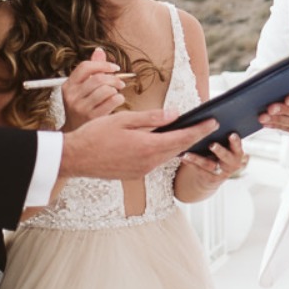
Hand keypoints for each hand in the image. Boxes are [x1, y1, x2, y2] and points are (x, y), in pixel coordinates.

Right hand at [61, 109, 217, 180]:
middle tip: (207, 125)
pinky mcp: (136, 174)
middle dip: (194, 137)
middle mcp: (149, 162)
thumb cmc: (95, 135)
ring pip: (168, 155)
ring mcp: (143, 170)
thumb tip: (175, 114)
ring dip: (179, 144)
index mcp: (148, 146)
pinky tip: (166, 142)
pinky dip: (164, 151)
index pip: (182, 137)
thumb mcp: (124, 120)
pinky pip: (156, 161)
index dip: (200, 130)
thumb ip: (152, 118)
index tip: (213, 122)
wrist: (75, 159)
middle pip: (179, 148)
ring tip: (190, 132)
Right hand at [62, 47, 126, 129]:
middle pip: (98, 78)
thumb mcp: (81, 88)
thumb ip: (91, 70)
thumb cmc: (82, 107)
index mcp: (68, 85)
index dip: (103, 64)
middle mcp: (72, 96)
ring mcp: (81, 107)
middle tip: (120, 83)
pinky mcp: (92, 117)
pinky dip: (119, 99)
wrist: (76, 133)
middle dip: (114, 78)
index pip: (85, 67)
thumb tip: (99, 51)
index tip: (115, 67)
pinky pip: (112, 101)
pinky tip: (117, 101)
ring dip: (116, 89)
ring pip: (106, 90)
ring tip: (117, 92)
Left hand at [180, 133, 248, 182]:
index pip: (238, 146)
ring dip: (198, 159)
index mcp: (238, 152)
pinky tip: (183, 157)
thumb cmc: (219, 152)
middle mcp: (232, 164)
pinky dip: (191, 163)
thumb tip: (209, 116)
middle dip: (220, 151)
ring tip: (188, 153)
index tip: (231, 134)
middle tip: (212, 144)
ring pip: (209, 165)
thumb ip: (221, 133)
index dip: (236, 142)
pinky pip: (199, 170)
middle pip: (226, 157)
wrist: (214, 173)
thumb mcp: (225, 144)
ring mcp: (222, 172)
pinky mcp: (210, 178)